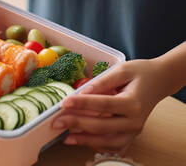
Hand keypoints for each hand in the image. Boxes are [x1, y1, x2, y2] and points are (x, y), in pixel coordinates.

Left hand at [52, 58, 175, 154]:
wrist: (159, 81)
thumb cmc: (140, 73)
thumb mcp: (121, 70)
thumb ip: (102, 82)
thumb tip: (82, 92)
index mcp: (133, 102)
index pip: (103, 104)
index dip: (82, 104)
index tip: (65, 102)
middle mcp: (134, 121)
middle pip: (102, 126)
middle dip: (77, 124)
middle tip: (57, 122)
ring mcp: (133, 131)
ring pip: (107, 142)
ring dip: (85, 141)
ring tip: (65, 137)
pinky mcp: (130, 135)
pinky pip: (113, 146)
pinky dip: (97, 146)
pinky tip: (81, 140)